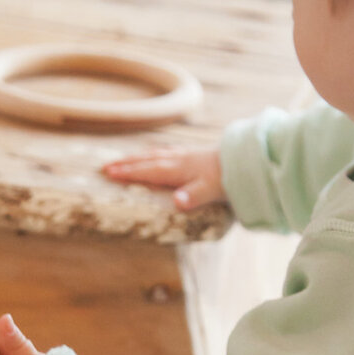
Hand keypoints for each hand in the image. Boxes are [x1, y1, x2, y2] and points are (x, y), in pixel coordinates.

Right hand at [102, 147, 225, 210]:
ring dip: (139, 157)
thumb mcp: (211, 191)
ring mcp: (187, 156)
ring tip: (125, 160)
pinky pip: (168, 152)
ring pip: (156, 154)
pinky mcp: (195, 154)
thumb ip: (194, 196)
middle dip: (127, 163)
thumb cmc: (227, 178)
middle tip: (106, 166)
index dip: (128, 172)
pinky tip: (157, 154)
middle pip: (147, 160)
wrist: (247, 161)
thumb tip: (178, 202)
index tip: (108, 172)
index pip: (148, 171)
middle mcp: (179, 160)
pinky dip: (156, 153)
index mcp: (178, 170)